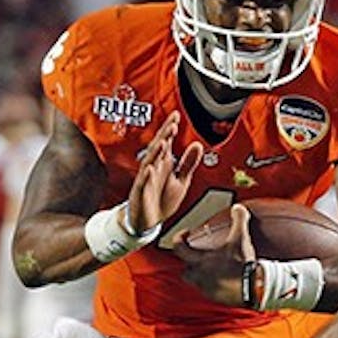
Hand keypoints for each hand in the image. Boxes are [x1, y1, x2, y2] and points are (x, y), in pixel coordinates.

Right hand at [128, 113, 203, 232]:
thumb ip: (188, 163)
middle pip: (158, 149)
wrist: (148, 222)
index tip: (176, 116)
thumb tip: (197, 145)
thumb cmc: (162, 199)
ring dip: (156, 152)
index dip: (170, 129)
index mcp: (163, 164)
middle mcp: (153, 169)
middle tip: (172, 124)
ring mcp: (146, 181)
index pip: (166, 143)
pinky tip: (150, 168)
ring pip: (150, 163)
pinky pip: (142, 184)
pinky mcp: (140, 194)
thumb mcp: (181, 180)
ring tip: (164, 141)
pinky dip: (146, 176)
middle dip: (165, 136)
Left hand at [172, 204, 254, 305]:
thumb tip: (238, 208)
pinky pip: (212, 292)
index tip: (185, 235)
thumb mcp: (240, 238)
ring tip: (214, 269)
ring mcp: (208, 289)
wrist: (252, 287)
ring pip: (198, 282)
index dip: (179, 239)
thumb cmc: (241, 264)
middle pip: (185, 270)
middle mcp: (200, 276)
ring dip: (203, 276)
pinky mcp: (218, 298)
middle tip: (198, 257)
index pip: (179, 248)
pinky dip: (216, 286)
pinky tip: (226, 280)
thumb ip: (238, 221)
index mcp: (200, 261)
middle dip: (190, 264)